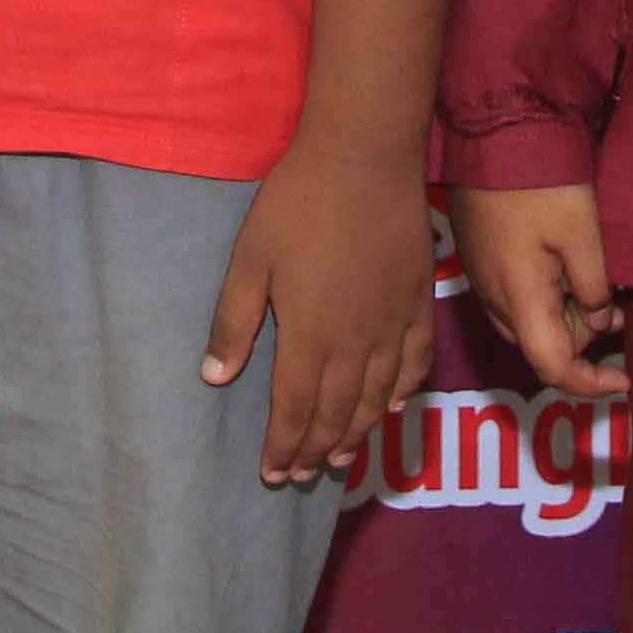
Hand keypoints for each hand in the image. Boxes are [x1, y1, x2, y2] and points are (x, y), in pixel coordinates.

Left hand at [206, 142, 438, 486]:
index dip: (284, 446)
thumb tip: (213, 377)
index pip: (296, 409)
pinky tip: (392, 407)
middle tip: (300, 476)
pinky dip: (403, 394)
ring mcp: (394, 324)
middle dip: (316, 449)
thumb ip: (234, 322)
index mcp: (310, 335)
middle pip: (338, 413)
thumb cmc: (298, 203)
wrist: (365, 156)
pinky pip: (415, 364)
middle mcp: (357, 342)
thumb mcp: (250, 259)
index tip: (272, 474)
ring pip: (377, 398)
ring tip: (338, 458)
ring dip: (357, 433)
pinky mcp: (419, 303)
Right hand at [446, 184, 626, 397]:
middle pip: (540, 346)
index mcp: (519, 298)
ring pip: (527, 322)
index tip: (624, 380)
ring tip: (600, 283)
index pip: (552, 367)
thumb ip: (594, 286)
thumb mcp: (583, 232)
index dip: (590, 385)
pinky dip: (546, 297)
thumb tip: (599, 321)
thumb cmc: (541, 179)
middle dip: (582, 341)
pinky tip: (568, 266)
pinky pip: (514, 297)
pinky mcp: (478, 256)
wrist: (491, 130)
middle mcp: (493, 297)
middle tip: (619, 308)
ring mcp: (481, 276)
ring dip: (565, 317)